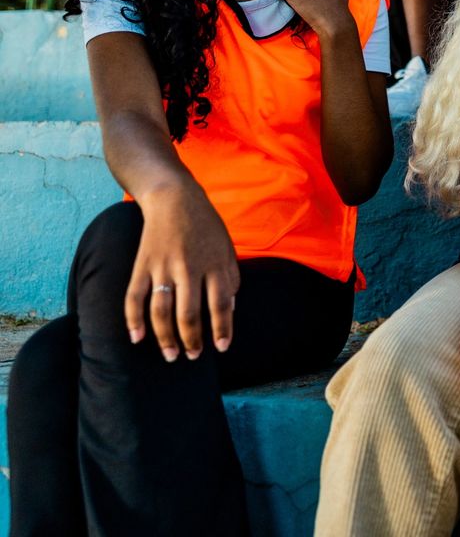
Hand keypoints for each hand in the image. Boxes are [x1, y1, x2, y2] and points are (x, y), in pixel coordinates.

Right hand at [125, 182, 239, 360]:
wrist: (174, 198)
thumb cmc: (205, 227)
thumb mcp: (227, 248)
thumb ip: (231, 277)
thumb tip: (230, 309)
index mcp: (214, 264)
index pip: (221, 304)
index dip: (222, 328)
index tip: (221, 348)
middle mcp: (189, 268)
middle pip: (189, 314)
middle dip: (192, 340)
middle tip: (192, 357)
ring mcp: (163, 267)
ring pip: (161, 311)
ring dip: (165, 338)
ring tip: (171, 354)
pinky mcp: (141, 264)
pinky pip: (134, 297)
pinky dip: (133, 320)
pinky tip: (137, 338)